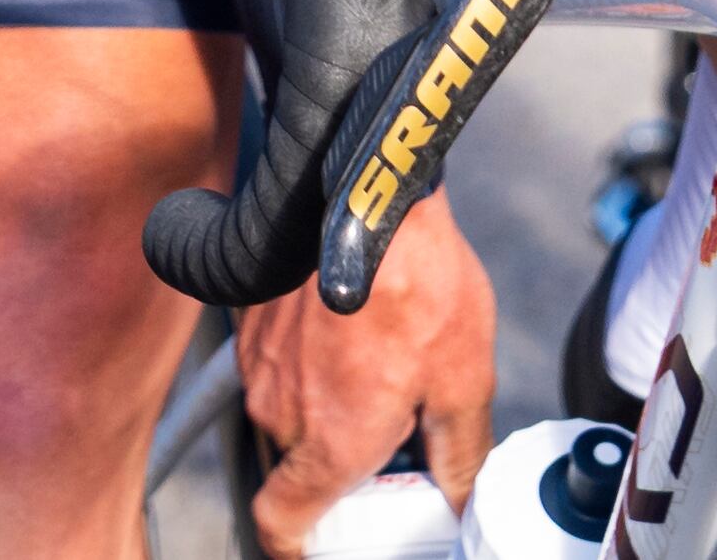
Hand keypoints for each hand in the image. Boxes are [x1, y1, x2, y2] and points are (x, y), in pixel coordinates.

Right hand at [238, 197, 494, 555]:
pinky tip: (352, 328)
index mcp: (328, 444)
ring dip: (322, 406)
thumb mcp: (464, 380)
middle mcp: (280, 413)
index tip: (325, 538)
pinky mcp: (252, 322)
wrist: (369, 193)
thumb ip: (458, 454)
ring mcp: (259, 365)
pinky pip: (276, 364)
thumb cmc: (417, 283)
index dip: (297, 543)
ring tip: (377, 366)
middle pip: (294, 467)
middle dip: (333, 462)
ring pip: (286, 412)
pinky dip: (307, 362)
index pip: (280, 525)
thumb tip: (459, 500)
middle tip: (384, 435)